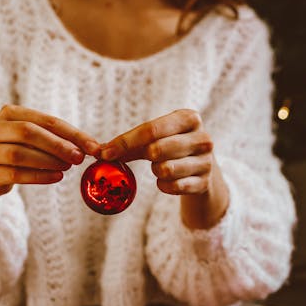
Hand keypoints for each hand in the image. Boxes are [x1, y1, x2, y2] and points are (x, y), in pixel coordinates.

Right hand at [0, 105, 100, 213]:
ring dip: (48, 161)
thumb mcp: (35, 138)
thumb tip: (93, 147)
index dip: (71, 133)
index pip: (45, 120)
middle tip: (79, 157)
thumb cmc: (20, 149)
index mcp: (8, 113)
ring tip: (67, 167)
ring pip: (20, 154)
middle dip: (58, 145)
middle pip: (28, 132)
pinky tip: (57, 177)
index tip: (93, 146)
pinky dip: (40, 176)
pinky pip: (17, 174)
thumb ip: (59, 138)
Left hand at [100, 108, 228, 227]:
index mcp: (189, 118)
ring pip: (165, 170)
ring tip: (161, 167)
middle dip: (145, 156)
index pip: (151, 129)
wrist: (204, 169)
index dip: (125, 142)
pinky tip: (168, 180)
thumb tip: (99, 151)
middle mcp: (202, 138)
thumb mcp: (157, 138)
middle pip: (157, 149)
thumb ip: (130, 143)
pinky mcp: (204, 182)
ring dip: (156, 171)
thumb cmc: (172, 147)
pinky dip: (164, 185)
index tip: (104, 153)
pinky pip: (172, 187)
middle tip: (147, 158)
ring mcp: (206, 161)